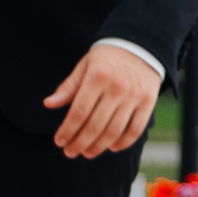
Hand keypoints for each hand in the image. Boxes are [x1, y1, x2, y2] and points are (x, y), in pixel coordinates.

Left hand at [43, 43, 160, 158]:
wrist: (142, 43)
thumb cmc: (108, 56)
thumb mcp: (85, 65)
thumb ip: (69, 86)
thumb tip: (49, 104)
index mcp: (98, 76)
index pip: (79, 112)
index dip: (67, 130)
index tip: (59, 142)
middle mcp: (117, 87)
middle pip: (95, 125)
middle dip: (79, 143)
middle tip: (70, 152)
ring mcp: (135, 95)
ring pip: (114, 131)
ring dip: (98, 146)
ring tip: (87, 152)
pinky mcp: (149, 101)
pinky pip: (136, 129)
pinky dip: (123, 142)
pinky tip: (112, 147)